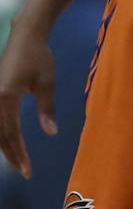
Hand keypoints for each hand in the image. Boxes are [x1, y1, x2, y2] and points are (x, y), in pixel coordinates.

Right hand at [0, 18, 56, 178]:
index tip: (28, 170)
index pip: (11, 134)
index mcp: (5, 97)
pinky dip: (2, 134)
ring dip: (5, 147)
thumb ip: (46, 109)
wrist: (25, 36)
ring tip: (19, 161)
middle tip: (25, 171)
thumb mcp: (46, 83)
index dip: (19, 154)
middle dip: (12, 155)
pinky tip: (9, 144)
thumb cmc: (39, 57)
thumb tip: (51, 133)